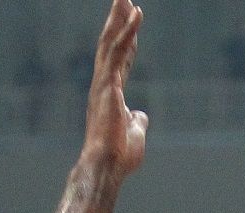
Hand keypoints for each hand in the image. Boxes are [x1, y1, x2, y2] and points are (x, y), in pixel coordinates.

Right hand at [82, 0, 146, 176]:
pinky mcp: (108, 85)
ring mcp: (104, 83)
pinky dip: (128, 31)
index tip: (133, 20)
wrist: (107, 166)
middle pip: (110, 45)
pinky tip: (136, 14)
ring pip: (111, 42)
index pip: (120, 60)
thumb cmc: (118, 156)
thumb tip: (141, 116)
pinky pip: (118, 51)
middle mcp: (103, 84)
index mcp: (110, 94)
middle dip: (116, 21)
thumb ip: (137, 121)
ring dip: (119, 18)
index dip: (128, 39)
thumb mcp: (134, 133)